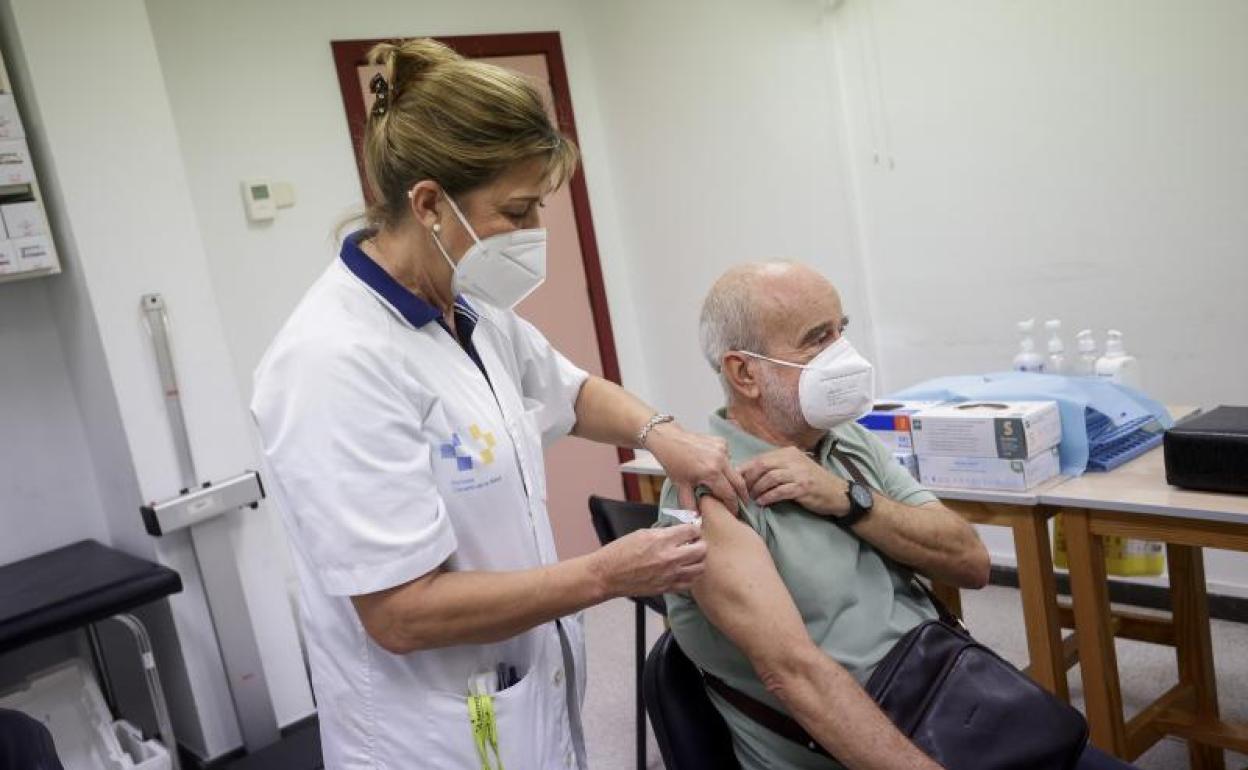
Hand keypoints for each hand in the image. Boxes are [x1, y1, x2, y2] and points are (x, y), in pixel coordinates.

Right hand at [592, 524, 706, 596]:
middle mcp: (670, 557)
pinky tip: (685, 571)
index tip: (691, 531)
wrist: (607, 575)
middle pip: (701, 549)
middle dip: (700, 544)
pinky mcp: (667, 588)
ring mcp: (670, 575)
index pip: (692, 531)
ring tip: (691, 558)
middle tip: (694, 543)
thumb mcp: (641, 533)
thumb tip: (679, 532)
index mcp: (662, 540)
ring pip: (700, 568)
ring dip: (698, 560)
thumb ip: (664, 532)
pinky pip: (690, 583)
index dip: (693, 530)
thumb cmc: (620, 552)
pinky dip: (691, 576)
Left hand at [645, 422, 748, 510]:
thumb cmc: (673, 462)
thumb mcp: (681, 485)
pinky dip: (725, 466)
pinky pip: (728, 458)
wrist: (669, 438)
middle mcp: (721, 460)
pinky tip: (716, 469)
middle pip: (739, 482)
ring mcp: (723, 449)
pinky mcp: (722, 442)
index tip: (734, 512)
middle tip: (743, 504)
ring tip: (727, 487)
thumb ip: (690, 504)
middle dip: (742, 495)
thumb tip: (697, 518)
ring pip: (734, 470)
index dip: (733, 505)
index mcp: (712, 473)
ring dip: (732, 480)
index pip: (729, 494)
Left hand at [737, 446, 849, 515]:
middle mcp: (793, 459)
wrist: (837, 493)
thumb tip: (747, 473)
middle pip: (762, 465)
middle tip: (742, 492)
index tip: (736, 481)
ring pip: (769, 477)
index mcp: (789, 453)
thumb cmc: (812, 482)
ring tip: (752, 498)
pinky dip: (769, 497)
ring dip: (757, 489)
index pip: (761, 458)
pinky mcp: (803, 487)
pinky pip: (780, 491)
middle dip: (749, 479)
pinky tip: (762, 503)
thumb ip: (775, 467)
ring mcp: (799, 473)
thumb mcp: (794, 468)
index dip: (746, 469)